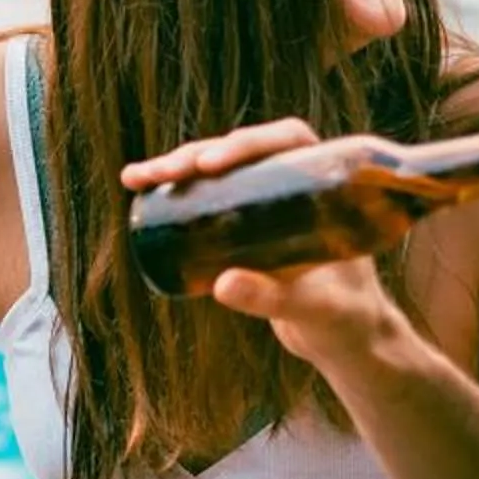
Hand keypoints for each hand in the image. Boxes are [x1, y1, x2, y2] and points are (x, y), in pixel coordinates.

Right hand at [120, 118, 406, 370]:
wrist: (344, 337)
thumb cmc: (345, 318)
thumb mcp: (312, 308)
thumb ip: (274, 298)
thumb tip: (222, 284)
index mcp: (329, 186)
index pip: (287, 142)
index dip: (246, 144)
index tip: (211, 165)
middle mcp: (297, 185)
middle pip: (241, 152)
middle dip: (195, 156)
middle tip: (162, 173)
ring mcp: (268, 203)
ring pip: (217, 170)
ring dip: (174, 168)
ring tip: (133, 178)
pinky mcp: (245, 225)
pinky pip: (207, 196)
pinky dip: (172, 190)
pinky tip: (139, 187)